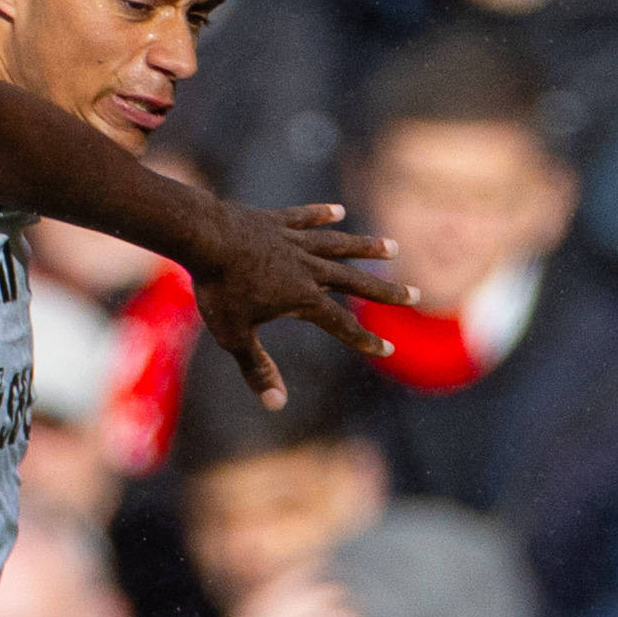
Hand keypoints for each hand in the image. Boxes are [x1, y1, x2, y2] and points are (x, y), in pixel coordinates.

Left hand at [180, 199, 397, 407]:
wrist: (202, 237)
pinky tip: (338, 212)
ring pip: (338, 245)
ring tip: (392, 247)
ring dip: (366, 247)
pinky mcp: (275, 221)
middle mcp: (306, 267)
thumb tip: (276, 404)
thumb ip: (257, 369)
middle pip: (353, 281)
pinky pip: (305, 218)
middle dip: (385, 291)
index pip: (341, 324)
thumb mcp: (235, 336)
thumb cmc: (218, 289)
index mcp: (302, 297)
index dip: (364, 339)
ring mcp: (293, 241)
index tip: (388, 349)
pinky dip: (321, 215)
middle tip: (415, 294)